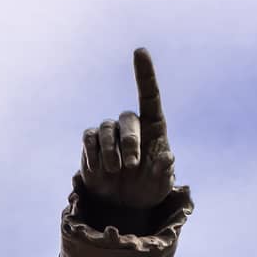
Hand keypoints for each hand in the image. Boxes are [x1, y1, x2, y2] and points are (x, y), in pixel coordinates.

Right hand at [78, 48, 175, 214]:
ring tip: (115, 172)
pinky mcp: (92, 143)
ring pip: (106, 129)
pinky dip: (94, 154)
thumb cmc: (149, 188)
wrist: (125, 204)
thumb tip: (167, 158)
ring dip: (111, 152)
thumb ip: (165, 170)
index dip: (144, 74)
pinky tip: (100, 171)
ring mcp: (110, 133)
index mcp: (153, 127)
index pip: (149, 95)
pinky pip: (89, 139)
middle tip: (132, 166)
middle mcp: (131, 125)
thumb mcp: (161, 184)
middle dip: (130, 142)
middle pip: (127, 119)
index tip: (139, 51)